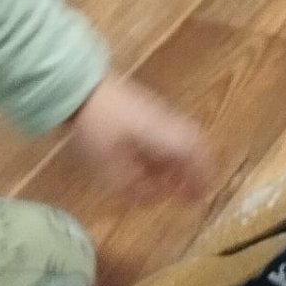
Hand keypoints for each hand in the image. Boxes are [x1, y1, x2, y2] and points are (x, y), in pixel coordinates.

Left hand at [66, 72, 212, 201]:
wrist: (81, 89)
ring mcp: (157, 113)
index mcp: (163, 135)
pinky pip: (168, 134)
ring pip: (182, 138)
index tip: (204, 195)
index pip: (193, 153)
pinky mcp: (145, 111)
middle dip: (196, 169)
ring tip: (175, 183)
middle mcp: (167, 122)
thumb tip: (154, 196)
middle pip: (193, 144)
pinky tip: (156, 165)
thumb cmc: (97, 128)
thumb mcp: (110, 166)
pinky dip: (169, 152)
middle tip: (194, 191)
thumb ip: (133, 185)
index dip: (202, 175)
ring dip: (182, 162)